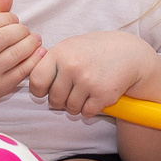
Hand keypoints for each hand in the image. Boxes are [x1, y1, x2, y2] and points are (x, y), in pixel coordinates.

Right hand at [0, 0, 41, 106]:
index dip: (7, 18)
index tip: (14, 19)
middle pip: (5, 37)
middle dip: (21, 30)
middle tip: (25, 30)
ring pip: (16, 53)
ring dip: (31, 43)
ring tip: (34, 39)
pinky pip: (23, 70)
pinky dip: (35, 59)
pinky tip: (39, 51)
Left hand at [25, 30, 160, 122]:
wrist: (129, 53)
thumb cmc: (94, 51)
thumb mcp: (70, 47)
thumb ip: (50, 61)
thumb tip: (32, 83)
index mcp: (59, 53)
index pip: (36, 81)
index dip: (39, 90)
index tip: (46, 90)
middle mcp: (72, 67)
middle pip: (53, 99)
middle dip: (60, 100)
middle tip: (70, 92)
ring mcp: (87, 81)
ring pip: (70, 108)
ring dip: (75, 106)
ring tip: (84, 93)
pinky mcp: (102, 95)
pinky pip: (86, 113)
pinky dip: (89, 110)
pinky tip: (95, 97)